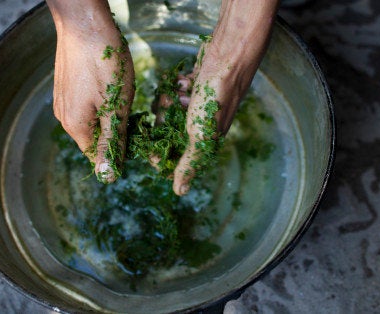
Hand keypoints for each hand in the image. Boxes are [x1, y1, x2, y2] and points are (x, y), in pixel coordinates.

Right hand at [47, 0, 133, 181]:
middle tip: (133, 110)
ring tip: (122, 92)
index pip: (98, 156)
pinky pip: (85, 104)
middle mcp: (64, 117)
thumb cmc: (104, 62)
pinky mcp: (65, 86)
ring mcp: (62, 100)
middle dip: (116, 130)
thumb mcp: (116, 107)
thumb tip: (107, 177)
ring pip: (92, 120)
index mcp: (76, 127)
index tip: (137, 134)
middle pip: (94, 138)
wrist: (83, 23)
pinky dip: (100, 100)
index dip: (120, 150)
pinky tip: (110, 82)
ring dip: (110, 113)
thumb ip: (112, 142)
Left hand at [171, 0, 278, 194]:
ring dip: (169, 99)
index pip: (175, 157)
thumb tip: (180, 192)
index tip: (152, 147)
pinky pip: (174, 91)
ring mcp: (197, 106)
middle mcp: (200, 126)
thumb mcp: (199, 135)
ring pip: (168, 109)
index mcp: (204, 142)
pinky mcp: (194, 88)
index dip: (160, 153)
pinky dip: (176, 85)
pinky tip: (184, 80)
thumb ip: (188, 163)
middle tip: (170, 107)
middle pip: (167, 131)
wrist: (228, 58)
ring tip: (180, 91)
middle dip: (164, 119)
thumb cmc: (216, 98)